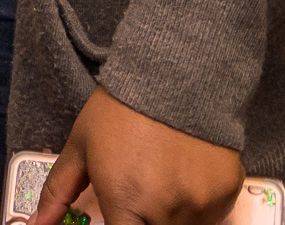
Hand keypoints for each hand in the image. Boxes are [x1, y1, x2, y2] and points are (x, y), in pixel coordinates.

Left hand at [27, 88, 243, 224]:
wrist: (175, 74)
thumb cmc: (120, 110)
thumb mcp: (80, 148)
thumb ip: (57, 193)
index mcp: (126, 203)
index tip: (120, 217)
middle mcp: (166, 212)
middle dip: (143, 219)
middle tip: (140, 191)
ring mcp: (201, 205)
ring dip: (171, 214)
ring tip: (162, 178)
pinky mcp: (227, 194)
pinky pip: (211, 215)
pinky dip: (197, 204)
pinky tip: (185, 172)